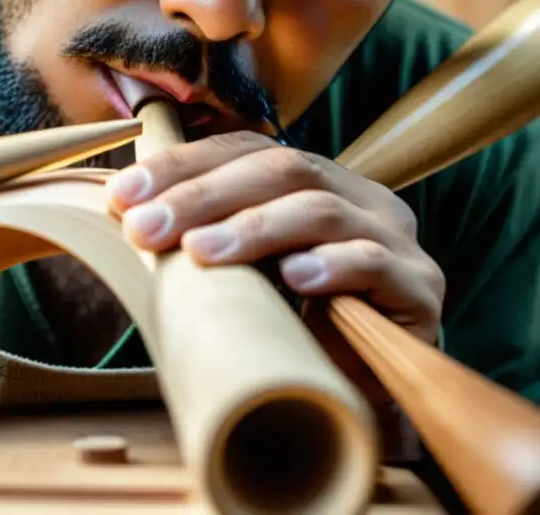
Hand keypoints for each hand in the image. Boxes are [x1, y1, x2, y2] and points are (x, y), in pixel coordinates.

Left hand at [106, 131, 444, 395]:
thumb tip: (123, 211)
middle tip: (145, 227)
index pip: (245, 150)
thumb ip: (202, 234)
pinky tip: (293, 278)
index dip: (183, 164)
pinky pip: (374, 264)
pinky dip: (330, 265)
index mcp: (314, 180)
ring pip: (321, 211)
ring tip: (199, 253)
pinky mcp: (418, 287)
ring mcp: (393, 237)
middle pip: (280, 170)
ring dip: (252, 228)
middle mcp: (357, 196)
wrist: (359, 390)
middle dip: (203, 195)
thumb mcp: (243, 270)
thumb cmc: (291, 321)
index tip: (122, 195)